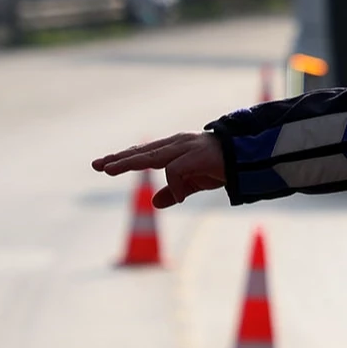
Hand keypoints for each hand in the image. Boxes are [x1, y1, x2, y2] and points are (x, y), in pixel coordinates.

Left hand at [92, 132, 225, 208]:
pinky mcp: (195, 156)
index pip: (143, 153)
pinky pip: (175, 171)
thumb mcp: (194, 183)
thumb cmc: (222, 167)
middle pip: (141, 152)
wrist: (249, 158)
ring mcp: (186, 148)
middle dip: (118, 159)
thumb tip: (154, 203)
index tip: (101, 164)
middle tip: (97, 165)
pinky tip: (181, 197)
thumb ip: (175, 191)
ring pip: (150, 156)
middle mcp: (176, 144)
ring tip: (109, 170)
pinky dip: (175, 187)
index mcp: (174, 148)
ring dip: (128, 162)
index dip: (122, 158)